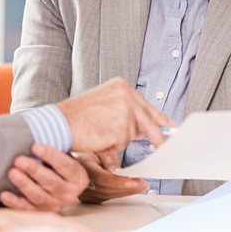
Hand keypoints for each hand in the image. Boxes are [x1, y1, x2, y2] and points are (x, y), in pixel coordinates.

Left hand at [0, 143, 88, 212]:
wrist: (65, 184)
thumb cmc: (61, 164)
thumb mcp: (66, 155)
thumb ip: (58, 146)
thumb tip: (40, 127)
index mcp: (78, 177)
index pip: (66, 166)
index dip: (50, 155)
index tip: (35, 146)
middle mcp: (69, 194)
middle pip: (51, 182)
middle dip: (34, 170)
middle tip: (19, 160)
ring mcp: (55, 205)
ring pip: (38, 196)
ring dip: (24, 184)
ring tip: (12, 172)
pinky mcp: (41, 212)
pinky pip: (26, 209)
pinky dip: (14, 202)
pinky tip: (4, 193)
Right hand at [57, 77, 175, 153]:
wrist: (60, 123)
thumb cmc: (77, 116)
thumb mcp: (104, 105)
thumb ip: (125, 113)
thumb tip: (143, 129)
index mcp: (121, 86)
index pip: (145, 104)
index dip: (159, 117)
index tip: (170, 125)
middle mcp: (125, 95)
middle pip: (148, 119)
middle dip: (156, 135)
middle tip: (164, 145)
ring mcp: (125, 111)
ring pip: (132, 133)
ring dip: (118, 138)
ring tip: (99, 130)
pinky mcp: (121, 128)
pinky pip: (122, 143)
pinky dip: (111, 145)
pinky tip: (98, 136)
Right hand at [77, 152, 147, 203]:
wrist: (78, 159)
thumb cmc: (90, 151)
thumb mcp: (100, 150)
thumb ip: (109, 161)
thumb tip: (119, 173)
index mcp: (83, 165)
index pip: (101, 178)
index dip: (118, 182)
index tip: (133, 182)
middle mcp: (80, 182)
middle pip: (106, 189)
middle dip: (126, 187)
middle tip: (142, 183)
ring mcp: (83, 192)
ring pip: (108, 196)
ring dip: (126, 192)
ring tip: (140, 186)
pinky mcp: (88, 198)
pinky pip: (106, 198)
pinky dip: (120, 194)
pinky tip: (131, 190)